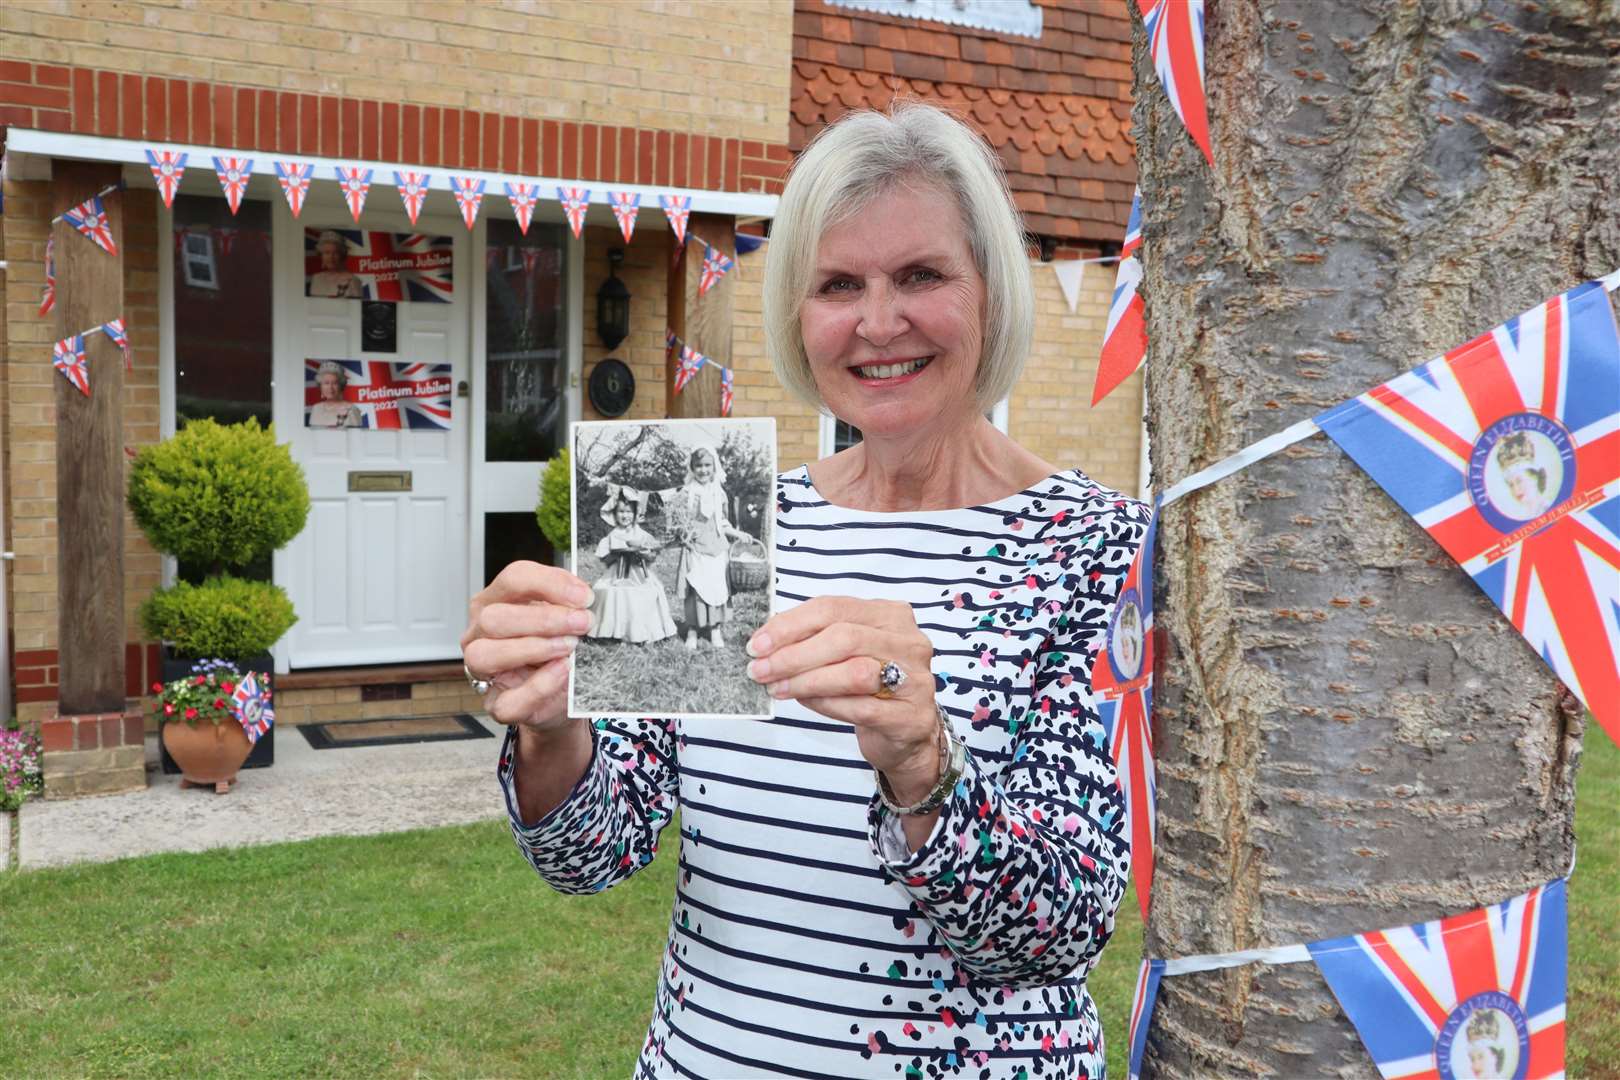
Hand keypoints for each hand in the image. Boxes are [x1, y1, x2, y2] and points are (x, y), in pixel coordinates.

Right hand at [461, 561, 591, 731]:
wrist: (562, 694)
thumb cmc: (556, 649)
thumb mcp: (562, 619)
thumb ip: (568, 605)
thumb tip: (585, 598)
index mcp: (495, 601)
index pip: (513, 579)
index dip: (550, 583)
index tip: (583, 597)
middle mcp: (480, 633)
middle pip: (494, 617)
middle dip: (544, 619)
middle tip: (581, 623)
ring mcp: (481, 670)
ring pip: (486, 655)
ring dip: (534, 648)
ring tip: (569, 647)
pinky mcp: (496, 704)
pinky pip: (509, 700)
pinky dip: (539, 686)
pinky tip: (561, 672)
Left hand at [745, 597, 940, 800]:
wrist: (907, 734)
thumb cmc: (872, 687)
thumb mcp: (847, 653)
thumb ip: (816, 640)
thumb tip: (767, 643)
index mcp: (890, 615)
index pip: (833, 608)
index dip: (790, 625)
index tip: (758, 644)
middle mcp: (908, 642)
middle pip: (844, 638)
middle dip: (794, 654)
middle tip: (760, 669)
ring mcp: (915, 680)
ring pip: (853, 672)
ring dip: (807, 680)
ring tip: (778, 688)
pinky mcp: (910, 717)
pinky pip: (861, 708)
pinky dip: (826, 704)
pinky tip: (806, 702)